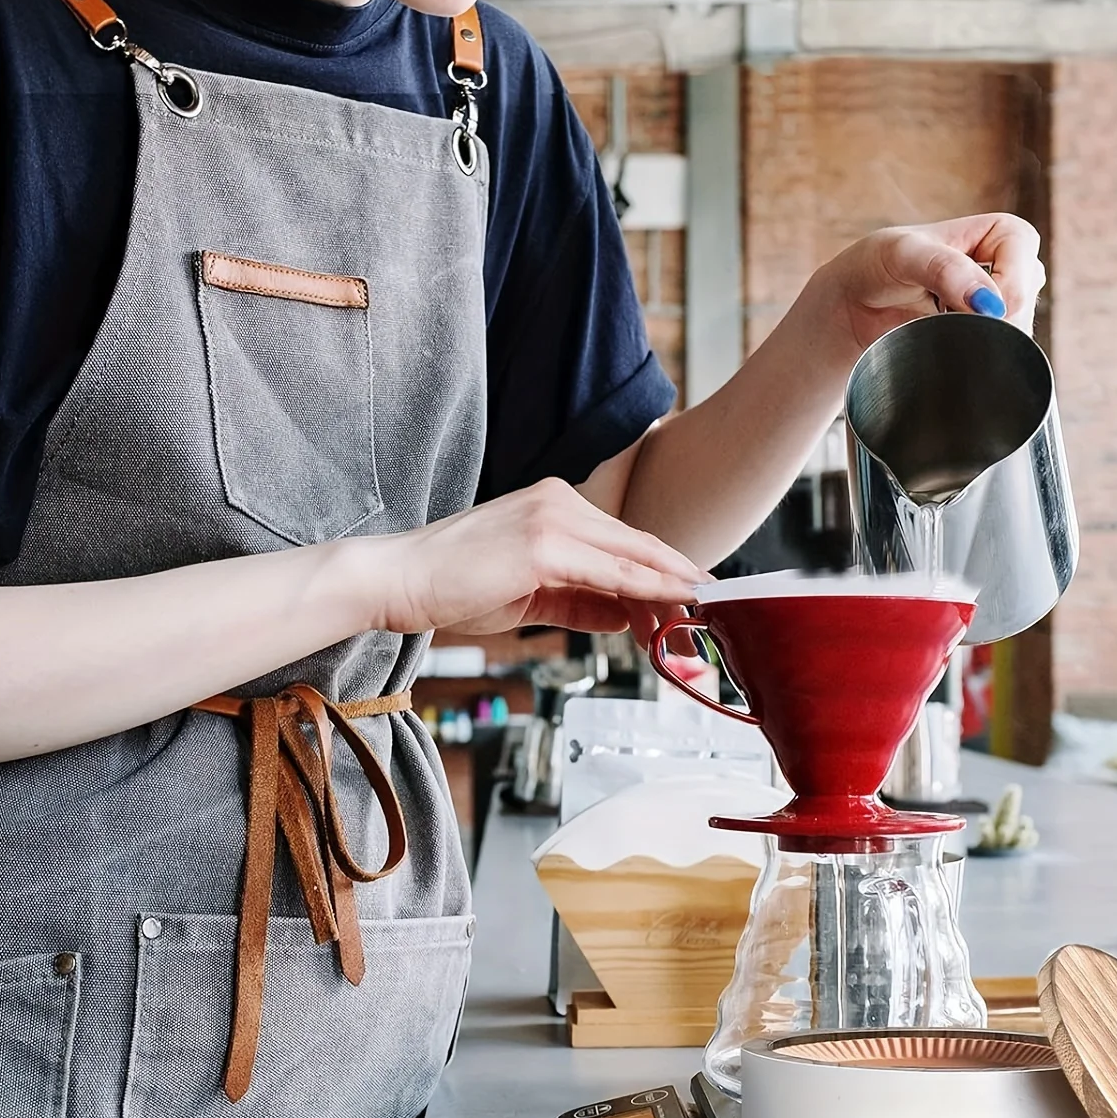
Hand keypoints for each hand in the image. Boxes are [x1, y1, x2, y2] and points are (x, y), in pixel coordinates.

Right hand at [366, 478, 708, 642]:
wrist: (400, 581)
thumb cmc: (452, 587)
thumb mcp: (530, 595)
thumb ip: (581, 601)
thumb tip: (626, 615)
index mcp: (554, 505)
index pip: (623, 541)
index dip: (664, 570)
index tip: (696, 594)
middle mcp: (560, 502)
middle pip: (638, 545)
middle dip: (679, 579)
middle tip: (716, 607)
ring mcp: (553, 518)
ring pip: (633, 557)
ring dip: (671, 588)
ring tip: (702, 615)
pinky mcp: (545, 544)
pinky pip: (612, 572)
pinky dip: (649, 589)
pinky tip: (674, 603)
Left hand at [814, 213, 1044, 352]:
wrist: (853, 307)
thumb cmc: (877, 265)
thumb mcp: (904, 254)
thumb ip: (945, 269)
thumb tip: (990, 303)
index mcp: (996, 231)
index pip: (1023, 248)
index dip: (1008, 278)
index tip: (980, 306)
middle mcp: (1005, 267)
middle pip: (1024, 293)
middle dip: (997, 314)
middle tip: (955, 323)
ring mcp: (998, 306)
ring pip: (1018, 327)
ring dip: (987, 337)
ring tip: (941, 330)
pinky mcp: (984, 337)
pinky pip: (1001, 351)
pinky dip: (981, 355)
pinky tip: (953, 349)